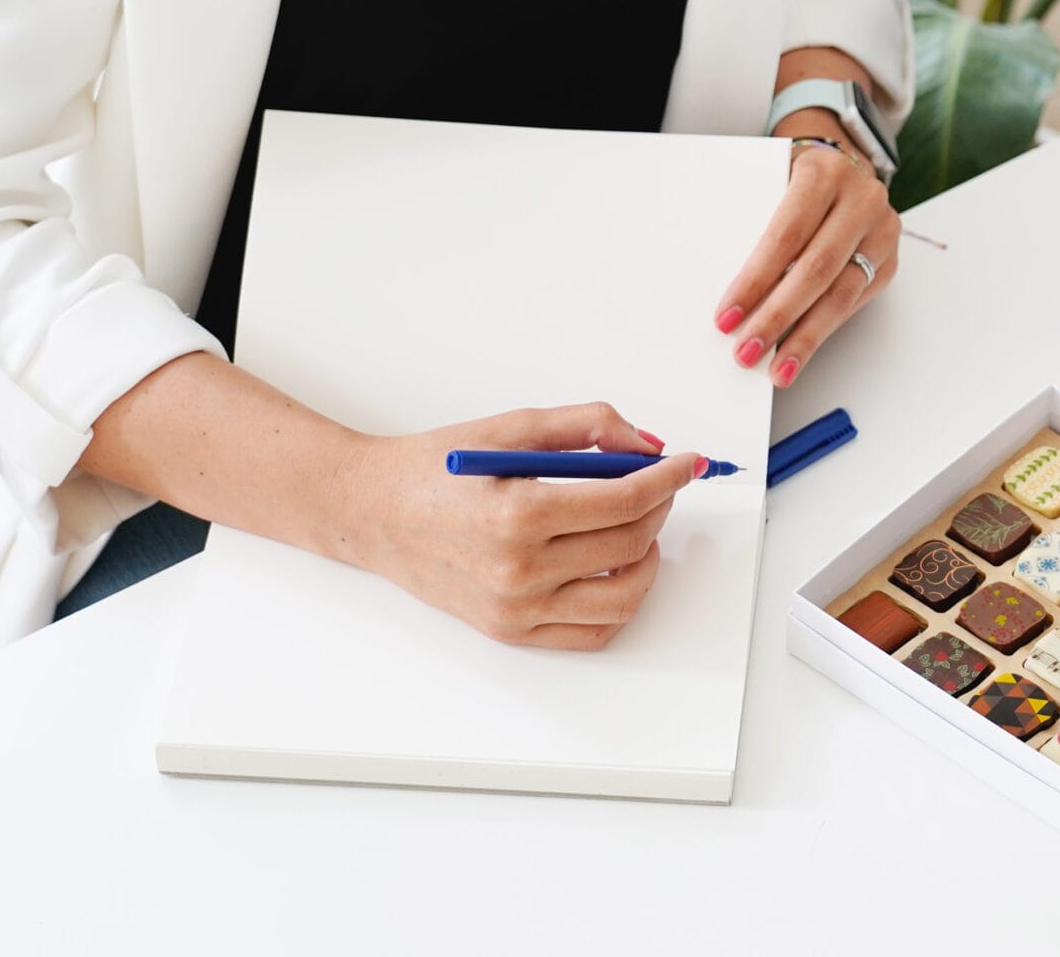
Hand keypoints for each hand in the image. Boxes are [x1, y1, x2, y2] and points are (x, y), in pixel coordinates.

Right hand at [333, 402, 698, 649]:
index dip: (667, 478)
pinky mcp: (511, 631)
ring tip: (636, 528)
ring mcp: (515, 609)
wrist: (371, 513)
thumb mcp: (512, 428)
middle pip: (630, 545)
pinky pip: (592, 632)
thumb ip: (587, 427)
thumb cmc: (436, 468)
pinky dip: (618, 602)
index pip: (625, 501)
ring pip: (623, 598)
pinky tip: (612, 566)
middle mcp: (518, 571)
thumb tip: (649, 445)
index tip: (687, 464)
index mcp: (518, 515)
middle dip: (659, 508)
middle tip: (658, 485)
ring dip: (648, 559)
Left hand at [713, 113, 897, 387]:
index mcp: (824, 172)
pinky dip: (823, 330)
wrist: (840, 168)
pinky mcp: (888, 261)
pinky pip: (854, 303)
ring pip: (841, 294)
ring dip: (804, 337)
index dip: (756, 279)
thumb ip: (752, 220)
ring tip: (777, 369)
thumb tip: (730, 294)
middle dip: (777, 317)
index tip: (726, 316)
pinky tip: (798, 351)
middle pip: (816, 269)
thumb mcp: (769, 180)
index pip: (787, 234)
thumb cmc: (791, 180)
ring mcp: (881, 232)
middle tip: (745, 351)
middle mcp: (861, 200)